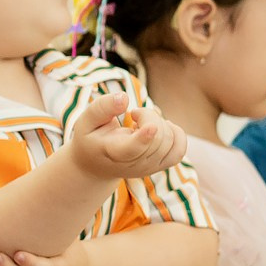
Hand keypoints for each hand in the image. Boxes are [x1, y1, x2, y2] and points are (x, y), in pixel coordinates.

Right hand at [67, 95, 187, 181]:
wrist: (95, 166)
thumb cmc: (91, 139)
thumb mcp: (86, 121)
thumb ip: (102, 108)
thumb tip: (124, 98)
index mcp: (113, 153)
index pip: (132, 148)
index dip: (144, 137)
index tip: (151, 126)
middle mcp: (134, 165)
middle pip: (156, 136)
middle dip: (149, 115)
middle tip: (134, 113)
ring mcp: (149, 168)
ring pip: (169, 140)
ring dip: (160, 122)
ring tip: (142, 123)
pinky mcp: (160, 166)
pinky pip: (179, 150)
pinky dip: (176, 134)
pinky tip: (160, 128)